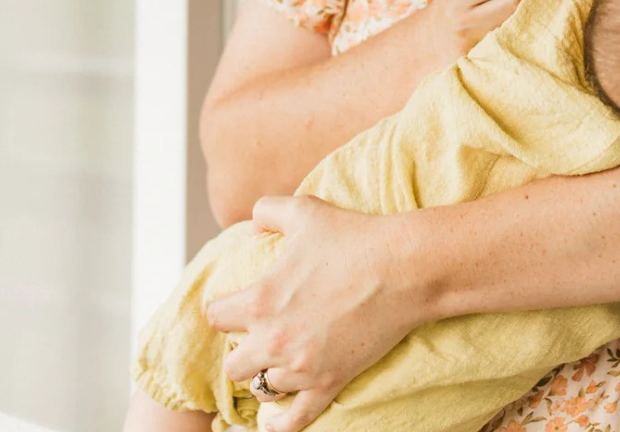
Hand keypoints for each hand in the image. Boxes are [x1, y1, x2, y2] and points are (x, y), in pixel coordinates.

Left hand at [206, 195, 422, 431]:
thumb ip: (267, 210)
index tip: (235, 307)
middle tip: (261, 335)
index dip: (224, 310)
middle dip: (243, 348)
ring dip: (268, 374)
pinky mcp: (329, 383)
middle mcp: (273, 340)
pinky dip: (279, 423)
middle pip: (233, 364)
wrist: (403, 267)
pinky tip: (272, 420)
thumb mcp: (304, 210)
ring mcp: (301, 368)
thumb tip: (251, 222)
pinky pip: (292, 421)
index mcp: (260, 300)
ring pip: (263, 388)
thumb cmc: (353, 236)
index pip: (216, 317)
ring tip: (279, 362)